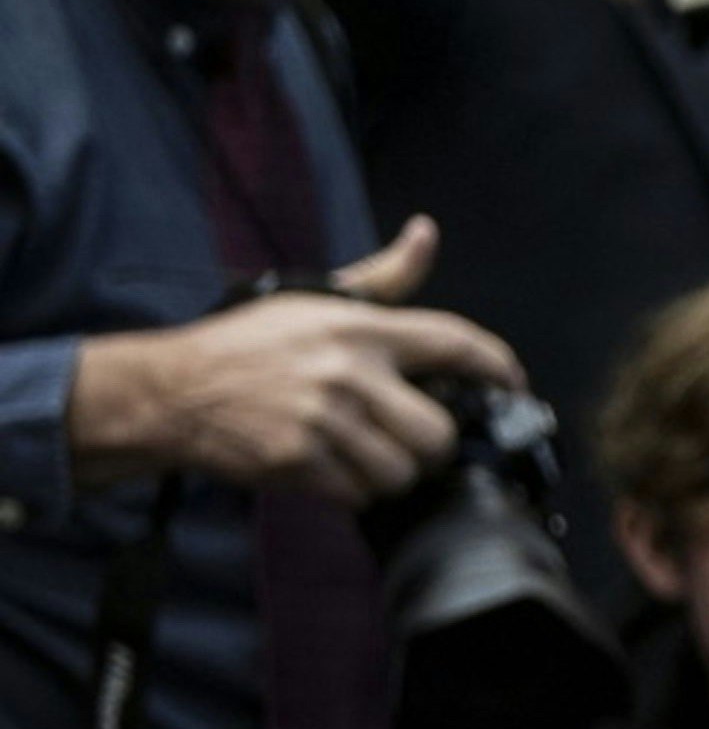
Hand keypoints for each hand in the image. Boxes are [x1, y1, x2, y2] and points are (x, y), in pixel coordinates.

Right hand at [62, 222, 524, 501]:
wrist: (173, 390)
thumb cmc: (249, 344)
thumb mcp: (315, 299)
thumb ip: (383, 278)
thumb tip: (426, 234)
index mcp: (359, 329)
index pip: (457, 343)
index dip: (499, 368)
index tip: (514, 385)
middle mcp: (347, 373)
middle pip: (439, 432)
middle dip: (431, 444)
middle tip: (409, 437)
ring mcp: (322, 421)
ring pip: (403, 471)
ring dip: (391, 472)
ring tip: (364, 453)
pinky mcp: (297, 462)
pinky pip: (360, 495)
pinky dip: (354, 491)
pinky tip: (332, 468)